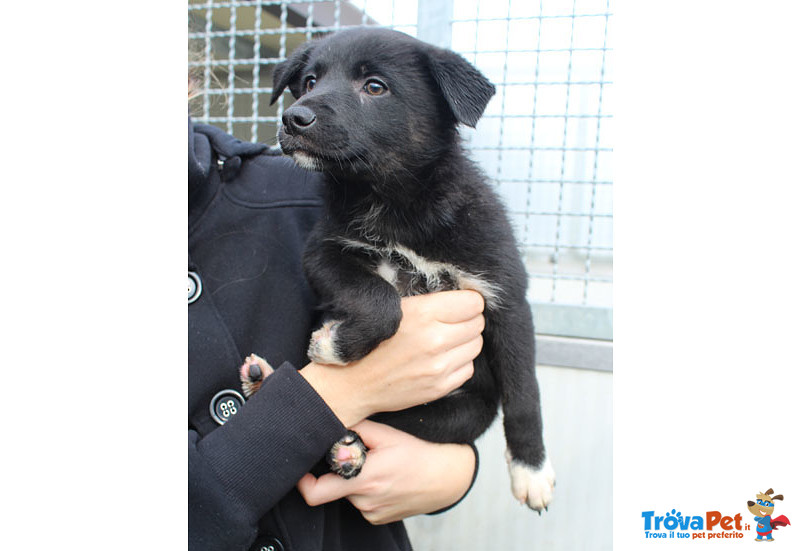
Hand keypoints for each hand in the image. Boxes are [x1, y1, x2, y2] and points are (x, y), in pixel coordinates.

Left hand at [296, 420, 475, 523]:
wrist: (448, 478)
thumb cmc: (420, 453)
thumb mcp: (388, 434)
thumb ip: (357, 429)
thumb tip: (333, 422)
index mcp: (363, 479)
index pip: (316, 492)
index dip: (303, 482)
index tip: (301, 469)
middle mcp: (365, 501)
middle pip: (334, 486)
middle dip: (339, 470)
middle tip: (357, 454)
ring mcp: (372, 512)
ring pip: (348, 493)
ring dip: (354, 478)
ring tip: (378, 464)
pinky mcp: (379, 518)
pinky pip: (362, 501)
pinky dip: (366, 489)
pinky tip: (385, 477)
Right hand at [301, 290, 484, 426]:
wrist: (351, 383)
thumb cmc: (369, 341)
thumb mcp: (393, 307)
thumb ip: (427, 299)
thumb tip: (458, 292)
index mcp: (422, 314)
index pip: (473, 303)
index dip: (468, 301)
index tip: (459, 303)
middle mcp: (435, 340)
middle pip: (477, 323)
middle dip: (467, 319)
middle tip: (451, 321)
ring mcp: (439, 367)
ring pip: (476, 345)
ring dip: (465, 341)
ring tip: (445, 340)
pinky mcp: (440, 387)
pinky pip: (469, 368)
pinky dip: (460, 362)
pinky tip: (441, 358)